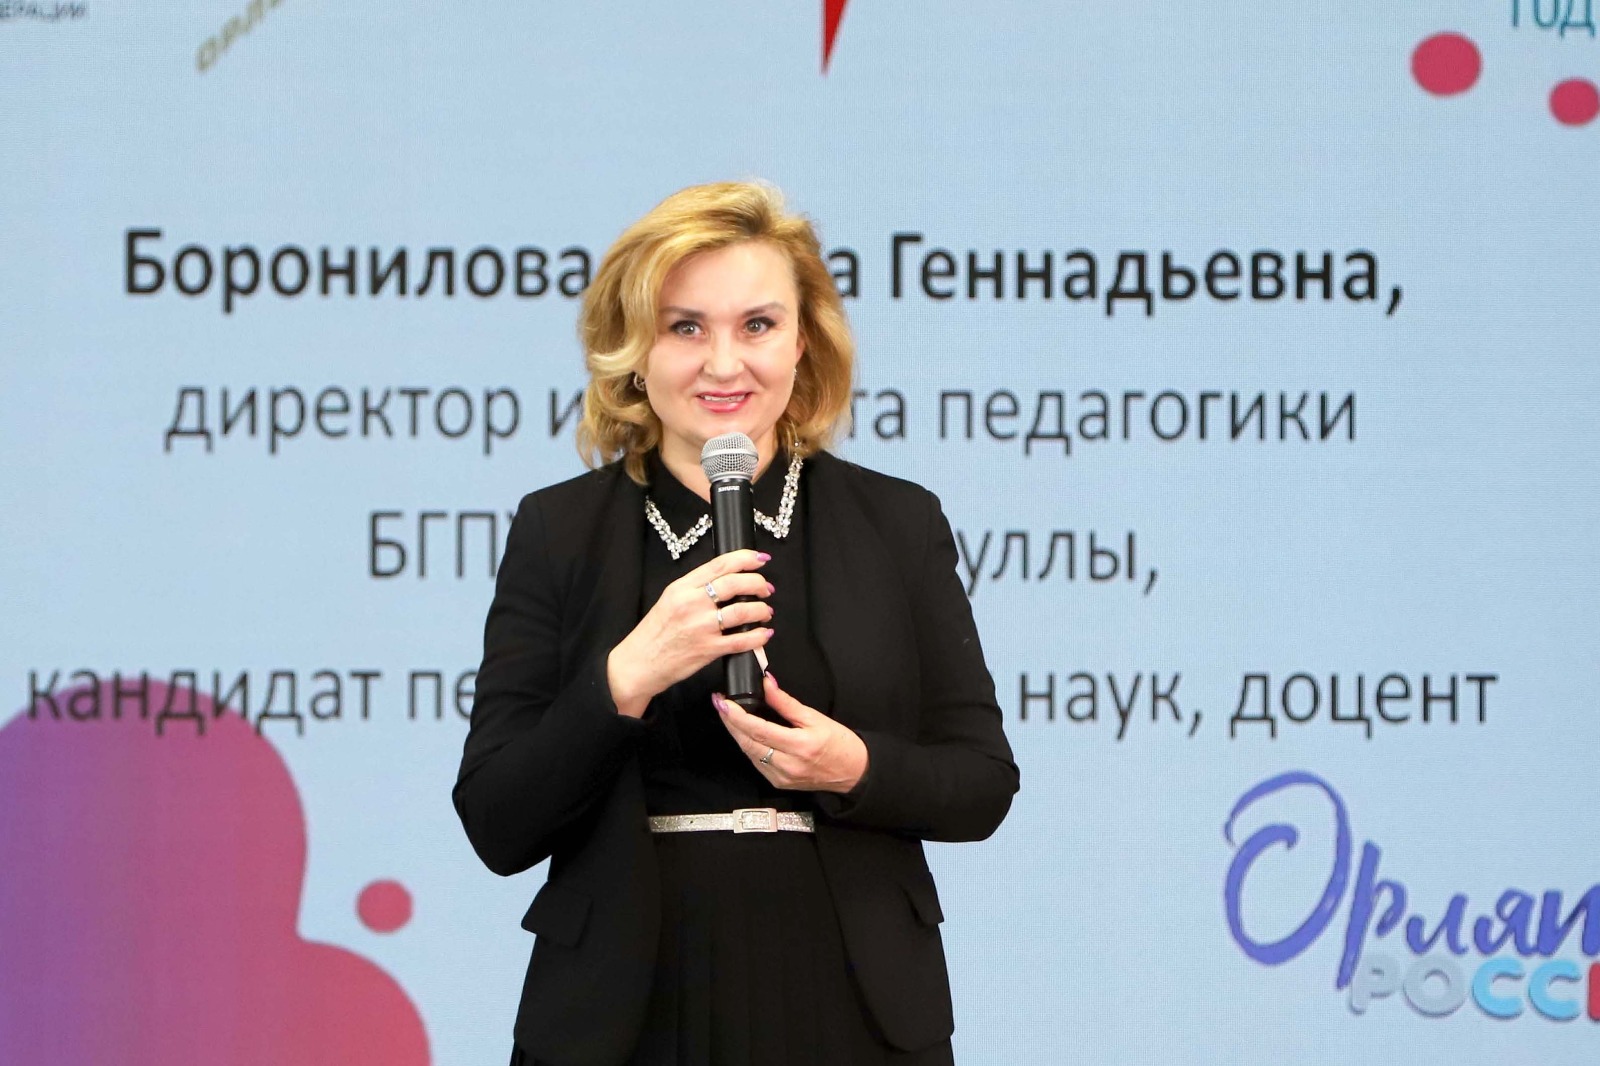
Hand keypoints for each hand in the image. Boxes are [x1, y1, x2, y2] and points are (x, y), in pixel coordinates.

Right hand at [607, 549, 774, 717]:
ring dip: (761, 610)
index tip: (761, 559)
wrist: (639, 663)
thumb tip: (727, 579)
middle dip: (758, 583)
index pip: (719, 565)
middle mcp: (692, 604)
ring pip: (742, 611)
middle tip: (766, 588)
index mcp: (682, 588)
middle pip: (734, 584)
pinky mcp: (707, 650)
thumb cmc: (654, 633)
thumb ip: (695, 588)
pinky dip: (758, 637)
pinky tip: (764, 634)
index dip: (745, 559)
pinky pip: (741, 641)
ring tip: (765, 611)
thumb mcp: (670, 600)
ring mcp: (701, 627)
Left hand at [715, 674, 868, 793]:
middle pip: (748, 742)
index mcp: (799, 746)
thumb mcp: (815, 718)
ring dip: (736, 733)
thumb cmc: (840, 744)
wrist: (853, 772)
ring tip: (728, 714)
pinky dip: (748, 745)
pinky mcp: (778, 782)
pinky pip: (756, 762)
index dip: (737, 716)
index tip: (724, 702)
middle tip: (719, 703)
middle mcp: (787, 765)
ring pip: (749, 753)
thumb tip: (767, 684)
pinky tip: (744, 732)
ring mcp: (781, 777)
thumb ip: (786, 703)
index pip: (759, 730)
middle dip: (730, 722)